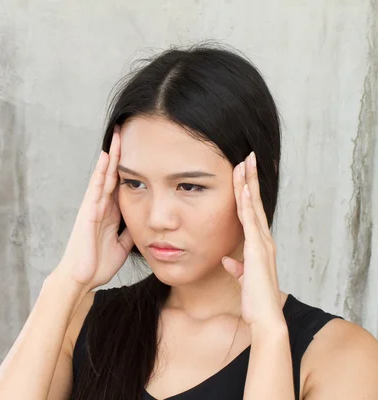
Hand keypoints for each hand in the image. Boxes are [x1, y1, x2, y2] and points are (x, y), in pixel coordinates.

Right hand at [57, 126, 133, 290]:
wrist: (81, 279)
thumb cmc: (97, 264)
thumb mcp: (122, 246)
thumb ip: (130, 231)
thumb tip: (143, 221)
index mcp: (109, 214)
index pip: (120, 185)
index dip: (128, 167)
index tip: (139, 151)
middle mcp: (100, 206)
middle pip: (112, 175)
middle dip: (120, 155)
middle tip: (126, 132)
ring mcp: (92, 207)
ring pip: (104, 176)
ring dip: (111, 156)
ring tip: (118, 135)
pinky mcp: (87, 212)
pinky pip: (96, 187)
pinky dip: (101, 171)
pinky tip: (106, 156)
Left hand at [221, 152, 284, 330]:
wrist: (265, 316)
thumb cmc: (255, 299)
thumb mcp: (243, 279)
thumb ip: (237, 268)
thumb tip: (230, 261)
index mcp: (259, 245)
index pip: (251, 212)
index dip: (247, 192)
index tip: (243, 173)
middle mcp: (263, 240)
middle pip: (254, 203)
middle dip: (251, 179)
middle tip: (248, 157)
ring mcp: (262, 243)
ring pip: (253, 207)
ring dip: (248, 184)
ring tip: (245, 163)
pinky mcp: (257, 250)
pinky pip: (250, 222)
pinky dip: (246, 205)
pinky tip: (242, 189)